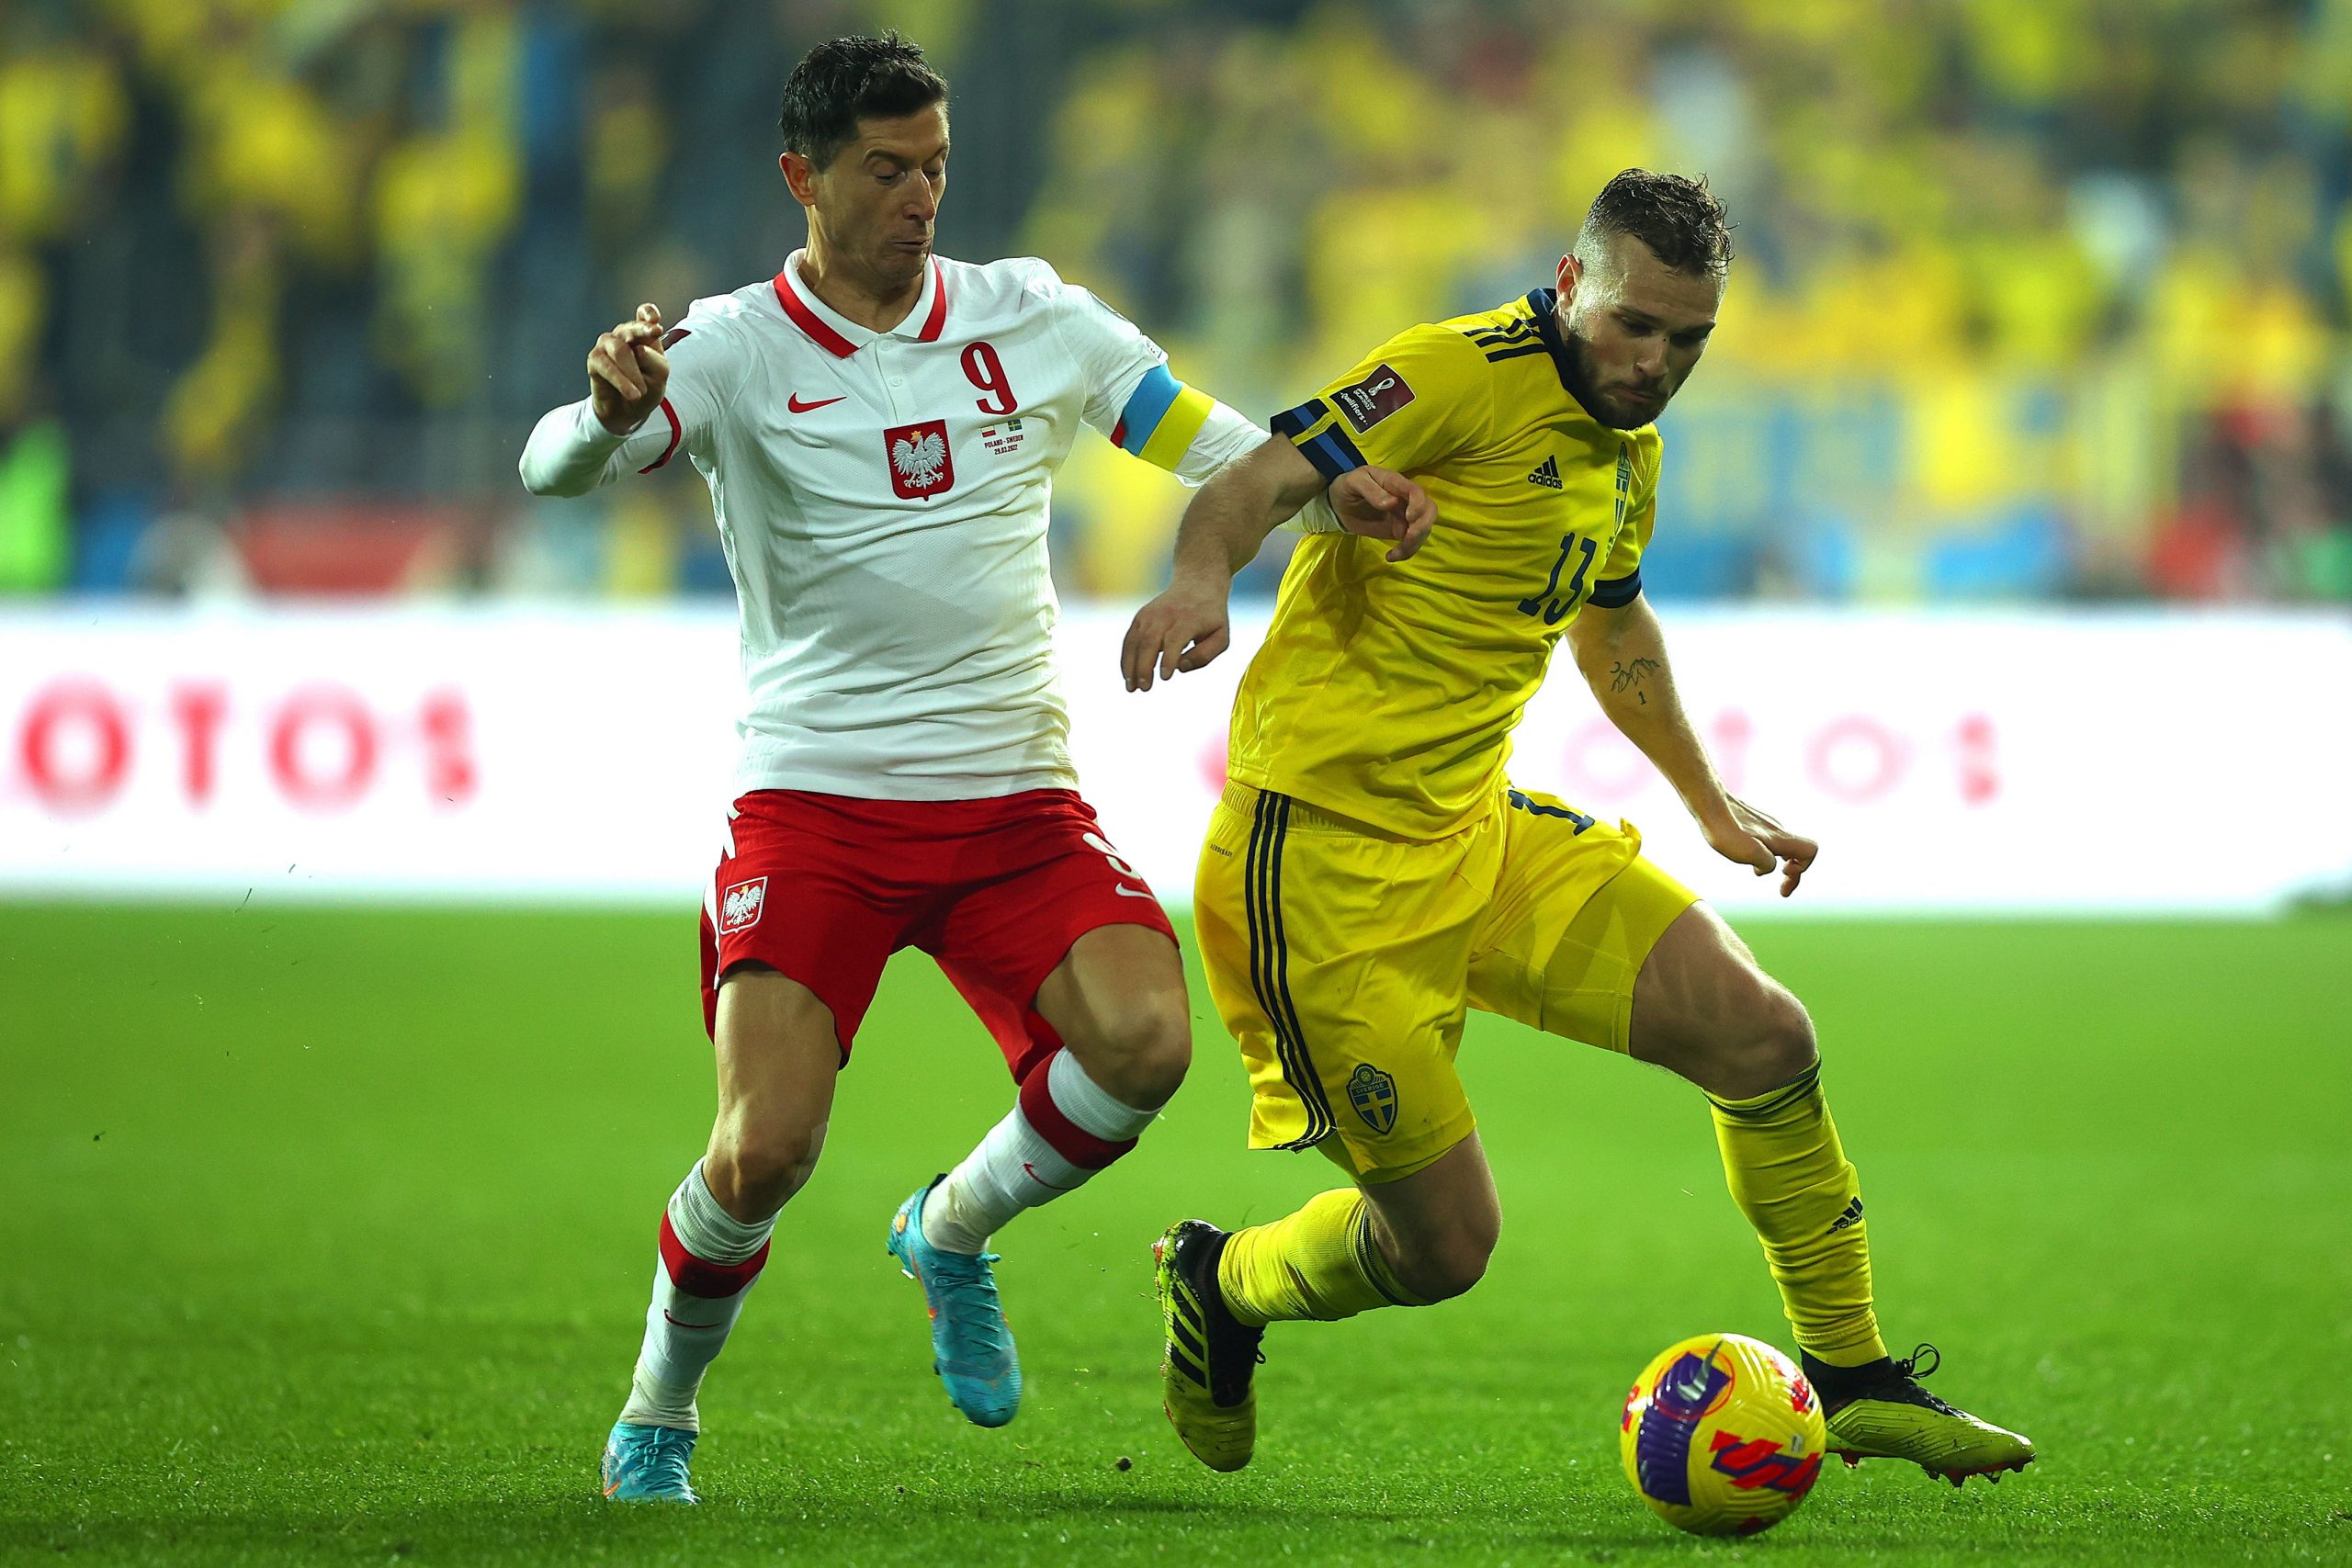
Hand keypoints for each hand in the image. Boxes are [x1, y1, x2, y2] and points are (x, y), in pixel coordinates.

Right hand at [588, 303, 669, 435]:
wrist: (628, 411)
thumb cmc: (646, 388)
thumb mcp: (660, 375)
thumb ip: (655, 360)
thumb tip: (638, 350)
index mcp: (644, 335)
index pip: (645, 314)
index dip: (649, 314)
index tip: (657, 323)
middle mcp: (624, 335)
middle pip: (632, 327)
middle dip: (643, 329)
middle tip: (656, 332)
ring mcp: (608, 345)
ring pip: (620, 349)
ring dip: (633, 372)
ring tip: (641, 392)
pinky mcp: (595, 359)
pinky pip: (606, 366)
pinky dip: (620, 380)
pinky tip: (632, 394)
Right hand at [1121, 571, 1230, 691]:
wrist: (1197, 584)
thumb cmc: (1211, 617)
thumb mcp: (1221, 636)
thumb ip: (1205, 655)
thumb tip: (1180, 667)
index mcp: (1188, 620)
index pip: (1174, 640)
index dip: (1167, 659)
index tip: (1165, 678)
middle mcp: (1165, 616)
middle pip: (1150, 641)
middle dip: (1144, 667)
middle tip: (1144, 688)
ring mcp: (1150, 615)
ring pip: (1135, 641)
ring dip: (1131, 666)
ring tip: (1132, 688)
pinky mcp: (1140, 617)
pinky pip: (1129, 639)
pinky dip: (1126, 658)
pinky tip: (1128, 675)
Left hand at [1329, 465, 1435, 560]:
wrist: (1339, 503)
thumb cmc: (1348, 486)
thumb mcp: (1355, 482)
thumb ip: (1371, 491)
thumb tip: (1391, 503)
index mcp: (1395, 483)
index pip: (1416, 491)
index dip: (1419, 505)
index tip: (1409, 518)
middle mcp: (1405, 499)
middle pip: (1429, 510)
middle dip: (1423, 526)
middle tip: (1407, 538)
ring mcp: (1405, 516)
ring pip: (1423, 528)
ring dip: (1415, 543)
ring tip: (1395, 553)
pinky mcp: (1400, 530)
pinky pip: (1412, 542)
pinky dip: (1406, 552)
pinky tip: (1391, 556)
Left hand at [1698, 795, 1816, 897]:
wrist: (1708, 802)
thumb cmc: (1725, 829)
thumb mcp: (1748, 853)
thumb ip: (1767, 864)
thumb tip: (1765, 869)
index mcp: (1779, 838)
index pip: (1810, 850)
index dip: (1803, 867)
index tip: (1782, 872)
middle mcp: (1777, 830)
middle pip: (1798, 852)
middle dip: (1792, 874)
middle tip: (1783, 892)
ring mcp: (1764, 825)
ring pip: (1781, 847)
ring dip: (1775, 863)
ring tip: (1756, 871)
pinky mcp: (1751, 822)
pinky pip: (1766, 840)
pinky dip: (1762, 853)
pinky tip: (1743, 855)